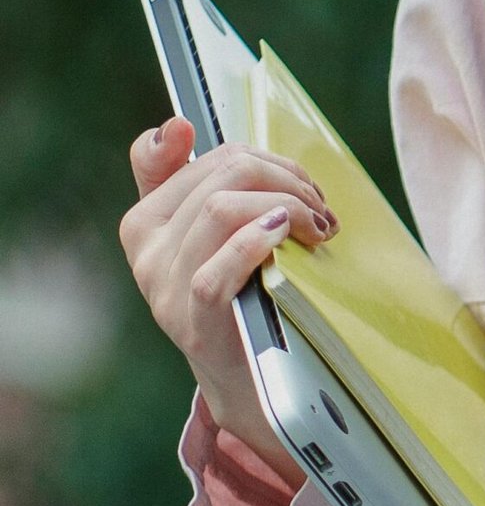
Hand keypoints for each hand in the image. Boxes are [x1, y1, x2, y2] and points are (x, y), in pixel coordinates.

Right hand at [120, 113, 336, 489]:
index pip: (188, 156)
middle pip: (221, 174)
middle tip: (319, 204)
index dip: (239, 152)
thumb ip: (198, 181)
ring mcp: (163, 290)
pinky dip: (259, 241)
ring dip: (287, 204)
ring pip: (222, 208)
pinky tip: (291, 237)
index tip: (268, 164)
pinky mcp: (193, 323)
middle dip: (284, 177)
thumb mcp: (216, 236)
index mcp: (145, 223)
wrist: (249, 383)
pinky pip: (218, 268)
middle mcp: (144, 253)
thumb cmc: (242, 295)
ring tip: (318, 226)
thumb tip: (176, 123)